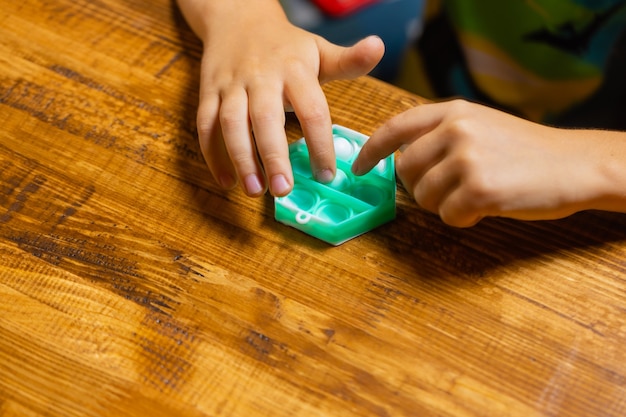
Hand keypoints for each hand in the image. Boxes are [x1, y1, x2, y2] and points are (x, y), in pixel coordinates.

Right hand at [178, 0, 383, 196]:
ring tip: (255, 191)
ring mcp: (231, 84)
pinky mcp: (209, 92)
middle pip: (266, 117)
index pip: (312, 109)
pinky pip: (205, 124)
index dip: (320, 143)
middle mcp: (261, 76)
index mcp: (294, 68)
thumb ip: (348, 60)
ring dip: (240, 158)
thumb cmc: (285, 45)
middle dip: (274, 155)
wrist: (238, 17)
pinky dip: (212, 154)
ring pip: (230, 122)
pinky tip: (227, 181)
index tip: (327, 175)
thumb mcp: (319, 50)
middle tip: (284, 191)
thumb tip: (379, 47)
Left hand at [353, 99, 622, 226]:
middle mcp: (456, 130)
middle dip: (419, 188)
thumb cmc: (526, 150)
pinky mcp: (478, 189)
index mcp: (453, 111)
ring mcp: (467, 158)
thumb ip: (441, 135)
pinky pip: (448, 216)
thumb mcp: (481, 125)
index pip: (395, 127)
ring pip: (424, 196)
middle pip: (405, 170)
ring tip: (476, 196)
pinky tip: (488, 207)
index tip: (357, 168)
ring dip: (444, 205)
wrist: (575, 164)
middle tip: (449, 191)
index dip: (371, 150)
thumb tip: (400, 161)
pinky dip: (463, 219)